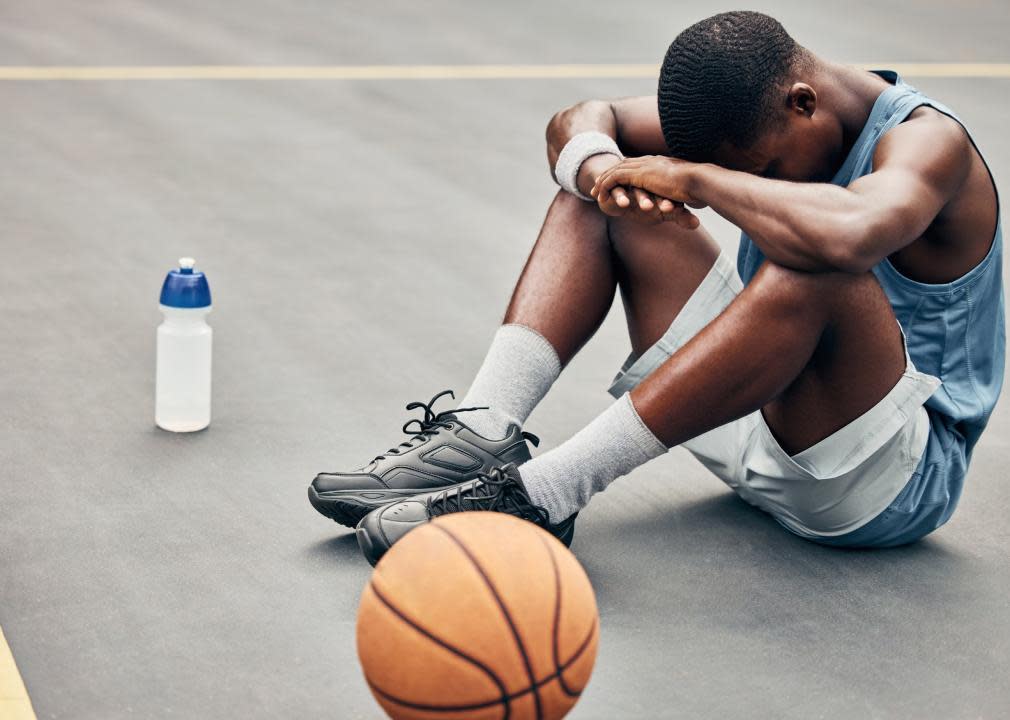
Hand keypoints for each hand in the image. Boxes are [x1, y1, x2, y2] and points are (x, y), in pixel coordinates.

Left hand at [591, 156, 706, 227]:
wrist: (697, 181)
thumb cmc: (698, 187)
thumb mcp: (686, 189)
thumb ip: (681, 192)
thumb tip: (687, 199)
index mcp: (660, 163)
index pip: (638, 164)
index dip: (626, 172)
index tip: (618, 181)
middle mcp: (650, 161)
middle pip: (623, 164)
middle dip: (610, 173)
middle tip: (598, 184)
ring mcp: (644, 166)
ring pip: (615, 170)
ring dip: (603, 181)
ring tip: (594, 192)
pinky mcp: (638, 175)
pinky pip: (615, 178)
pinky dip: (606, 186)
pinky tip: (600, 197)